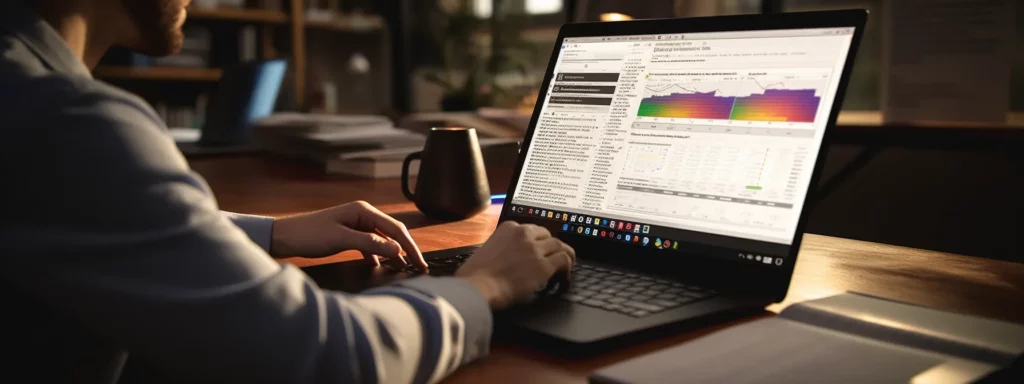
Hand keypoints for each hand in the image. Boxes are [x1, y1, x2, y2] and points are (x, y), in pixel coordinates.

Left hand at [270, 201, 425, 268]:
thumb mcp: (342, 239)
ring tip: (403, 268)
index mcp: (363, 210)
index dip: (410, 247)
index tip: (419, 262)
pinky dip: (377, 254)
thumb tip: (396, 249)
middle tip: (419, 267)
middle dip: (406, 250)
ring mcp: (355, 223)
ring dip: (393, 253)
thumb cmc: (308, 234)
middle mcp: (362, 214)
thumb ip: (370, 243)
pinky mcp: (348, 233)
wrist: (284, 237)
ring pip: (382, 239)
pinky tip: (380, 265)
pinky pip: (369, 244)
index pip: (395, 229)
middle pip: (392, 232)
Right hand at [456, 221, 574, 309]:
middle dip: (551, 249)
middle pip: (548, 236)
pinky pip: (564, 261)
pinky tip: (562, 280)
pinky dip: (567, 270)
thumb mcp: (486, 250)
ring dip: (564, 258)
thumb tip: (506, 257)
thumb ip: (501, 248)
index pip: (532, 230)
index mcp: (508, 228)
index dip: (538, 243)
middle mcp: (523, 234)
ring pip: (560, 246)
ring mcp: (534, 249)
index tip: (539, 252)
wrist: (477, 287)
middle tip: (552, 262)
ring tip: (563, 271)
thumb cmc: (474, 275)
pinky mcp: (543, 265)